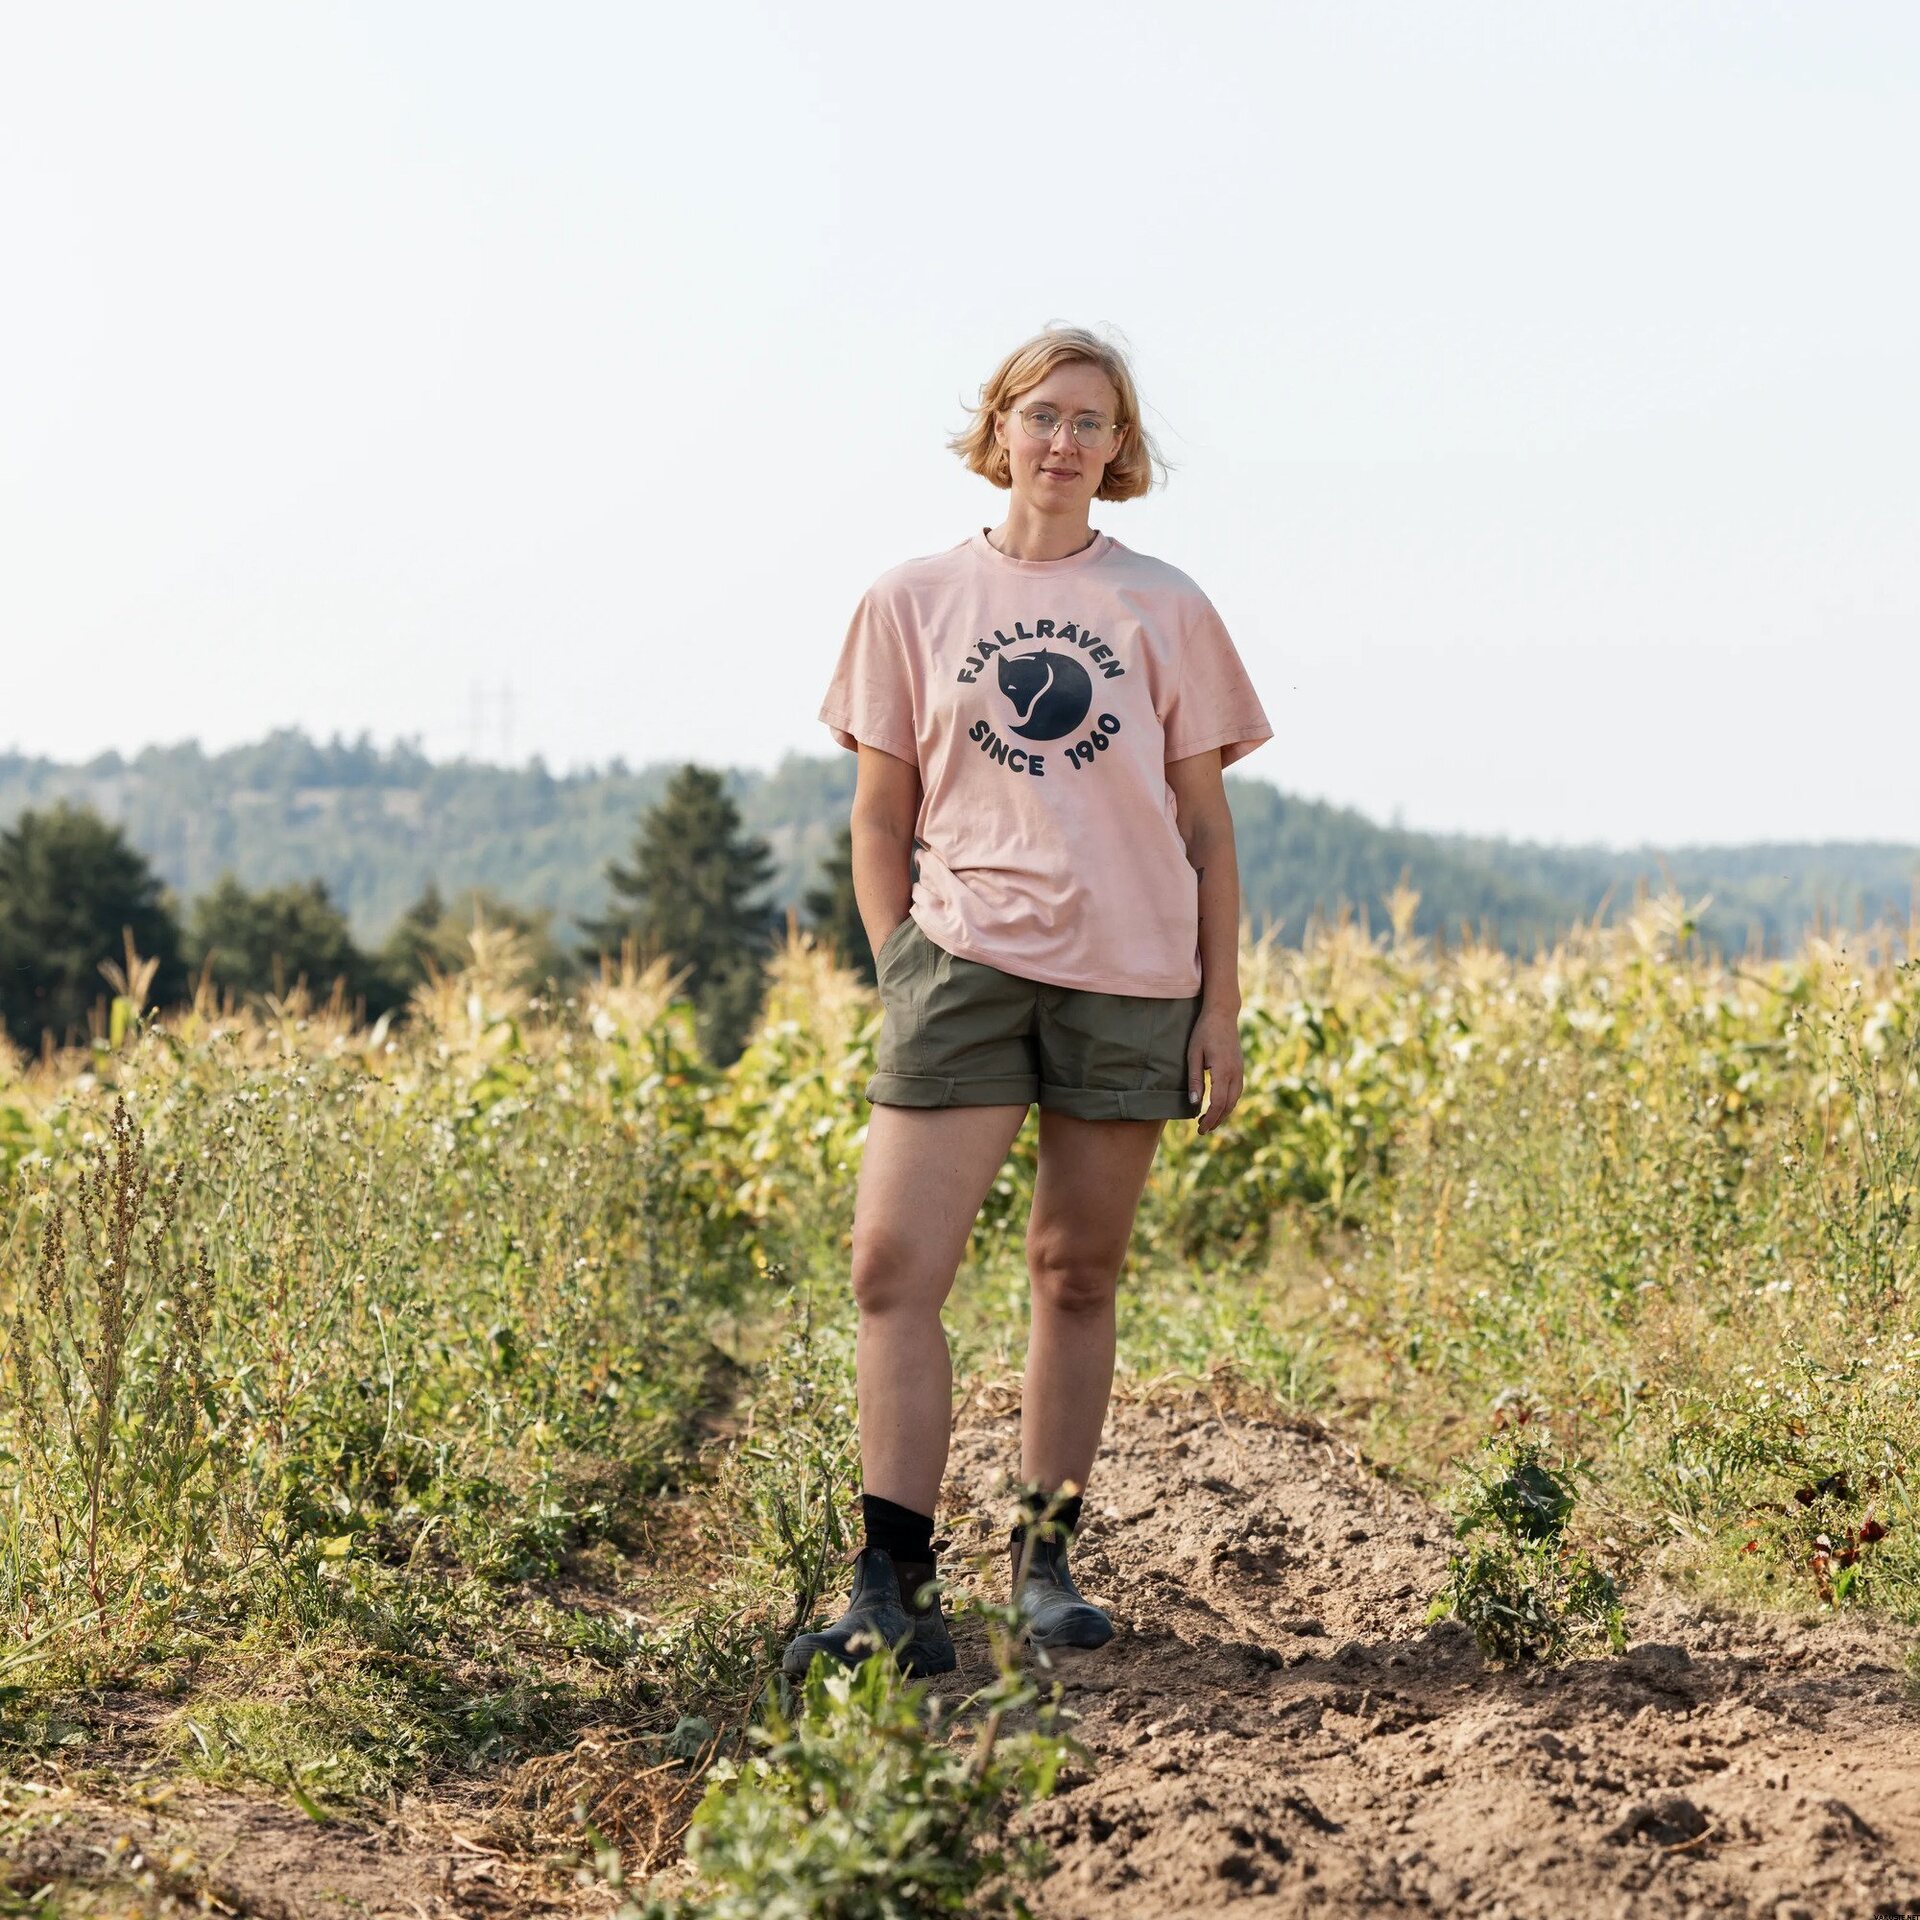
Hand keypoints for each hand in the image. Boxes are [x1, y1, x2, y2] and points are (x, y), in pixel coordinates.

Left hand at [1186, 1002, 1243, 1134]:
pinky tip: (1218, 1106)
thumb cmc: (1204, 1032)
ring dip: (1223, 1113)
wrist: (1222, 1014)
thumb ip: (1194, 1080)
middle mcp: (1236, 1073)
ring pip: (1235, 1100)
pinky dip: (1228, 1103)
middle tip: (1202, 1130)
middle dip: (1216, 1120)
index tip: (1200, 1128)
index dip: (1210, 1118)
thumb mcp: (1193, 1054)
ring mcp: (1240, 1070)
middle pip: (1229, 1105)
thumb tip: (1194, 1104)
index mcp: (1223, 1070)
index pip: (1219, 1102)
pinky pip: (1236, 1091)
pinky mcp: (1240, 1068)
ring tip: (1208, 1121)